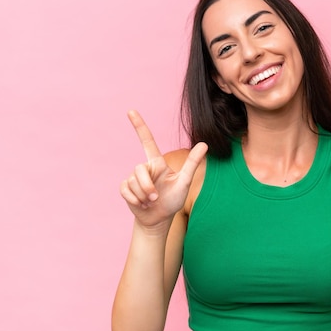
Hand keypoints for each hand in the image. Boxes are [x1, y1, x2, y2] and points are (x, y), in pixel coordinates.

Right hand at [119, 110, 207, 229]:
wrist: (159, 219)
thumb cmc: (173, 200)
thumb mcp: (184, 182)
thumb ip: (192, 163)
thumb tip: (204, 144)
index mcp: (157, 164)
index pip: (147, 141)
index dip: (139, 126)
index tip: (131, 111)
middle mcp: (145, 168)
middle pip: (138, 169)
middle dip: (146, 186)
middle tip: (155, 198)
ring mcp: (133, 179)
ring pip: (132, 182)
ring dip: (143, 196)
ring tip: (150, 202)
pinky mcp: (125, 189)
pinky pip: (125, 190)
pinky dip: (134, 200)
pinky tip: (141, 205)